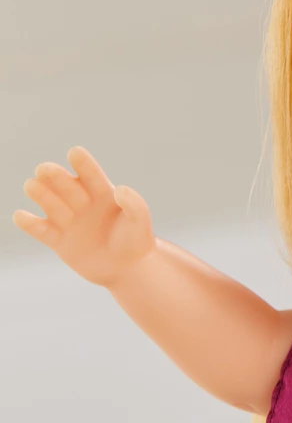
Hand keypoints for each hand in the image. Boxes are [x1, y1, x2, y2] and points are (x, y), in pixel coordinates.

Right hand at [13, 147, 154, 287]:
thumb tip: (120, 190)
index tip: (74, 152)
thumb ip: (134, 204)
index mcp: (103, 194)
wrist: (128, 269)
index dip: (83, 164)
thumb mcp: (140, 222)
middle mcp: (83, 203)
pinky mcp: (59, 240)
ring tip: (32, 185)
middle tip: (44, 169)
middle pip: (66, 186)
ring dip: (40, 194)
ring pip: (50, 203)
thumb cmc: (136, 241)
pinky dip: (30, 224)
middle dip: (55, 177)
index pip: (91, 175)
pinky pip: (41, 230)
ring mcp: (69, 221)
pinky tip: (21, 216)